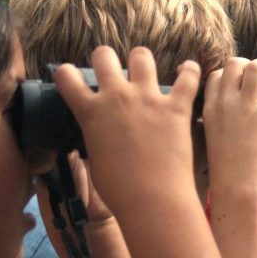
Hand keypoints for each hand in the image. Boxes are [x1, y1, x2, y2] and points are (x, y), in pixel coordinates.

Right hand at [54, 46, 200, 211]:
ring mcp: (148, 99)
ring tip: (144, 68)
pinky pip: (188, 77)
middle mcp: (117, 97)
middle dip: (105, 58)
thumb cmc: (119, 190)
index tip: (71, 77)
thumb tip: (96, 134)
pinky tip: (187, 70)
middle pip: (104, 56)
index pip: (68, 78)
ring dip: (141, 60)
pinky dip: (189, 71)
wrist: (151, 200)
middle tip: (111, 69)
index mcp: (91, 112)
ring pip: (141, 56)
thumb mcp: (95, 160)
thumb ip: (95, 138)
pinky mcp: (176, 107)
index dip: (67, 74)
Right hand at [202, 58, 256, 193]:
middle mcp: (225, 102)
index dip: (226, 73)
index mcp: (209, 108)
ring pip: (254, 68)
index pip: (214, 76)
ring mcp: (246, 107)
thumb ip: (215, 126)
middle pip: (233, 64)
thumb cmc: (225, 169)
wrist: (236, 185)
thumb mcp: (211, 140)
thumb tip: (224, 124)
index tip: (236, 78)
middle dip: (245, 63)